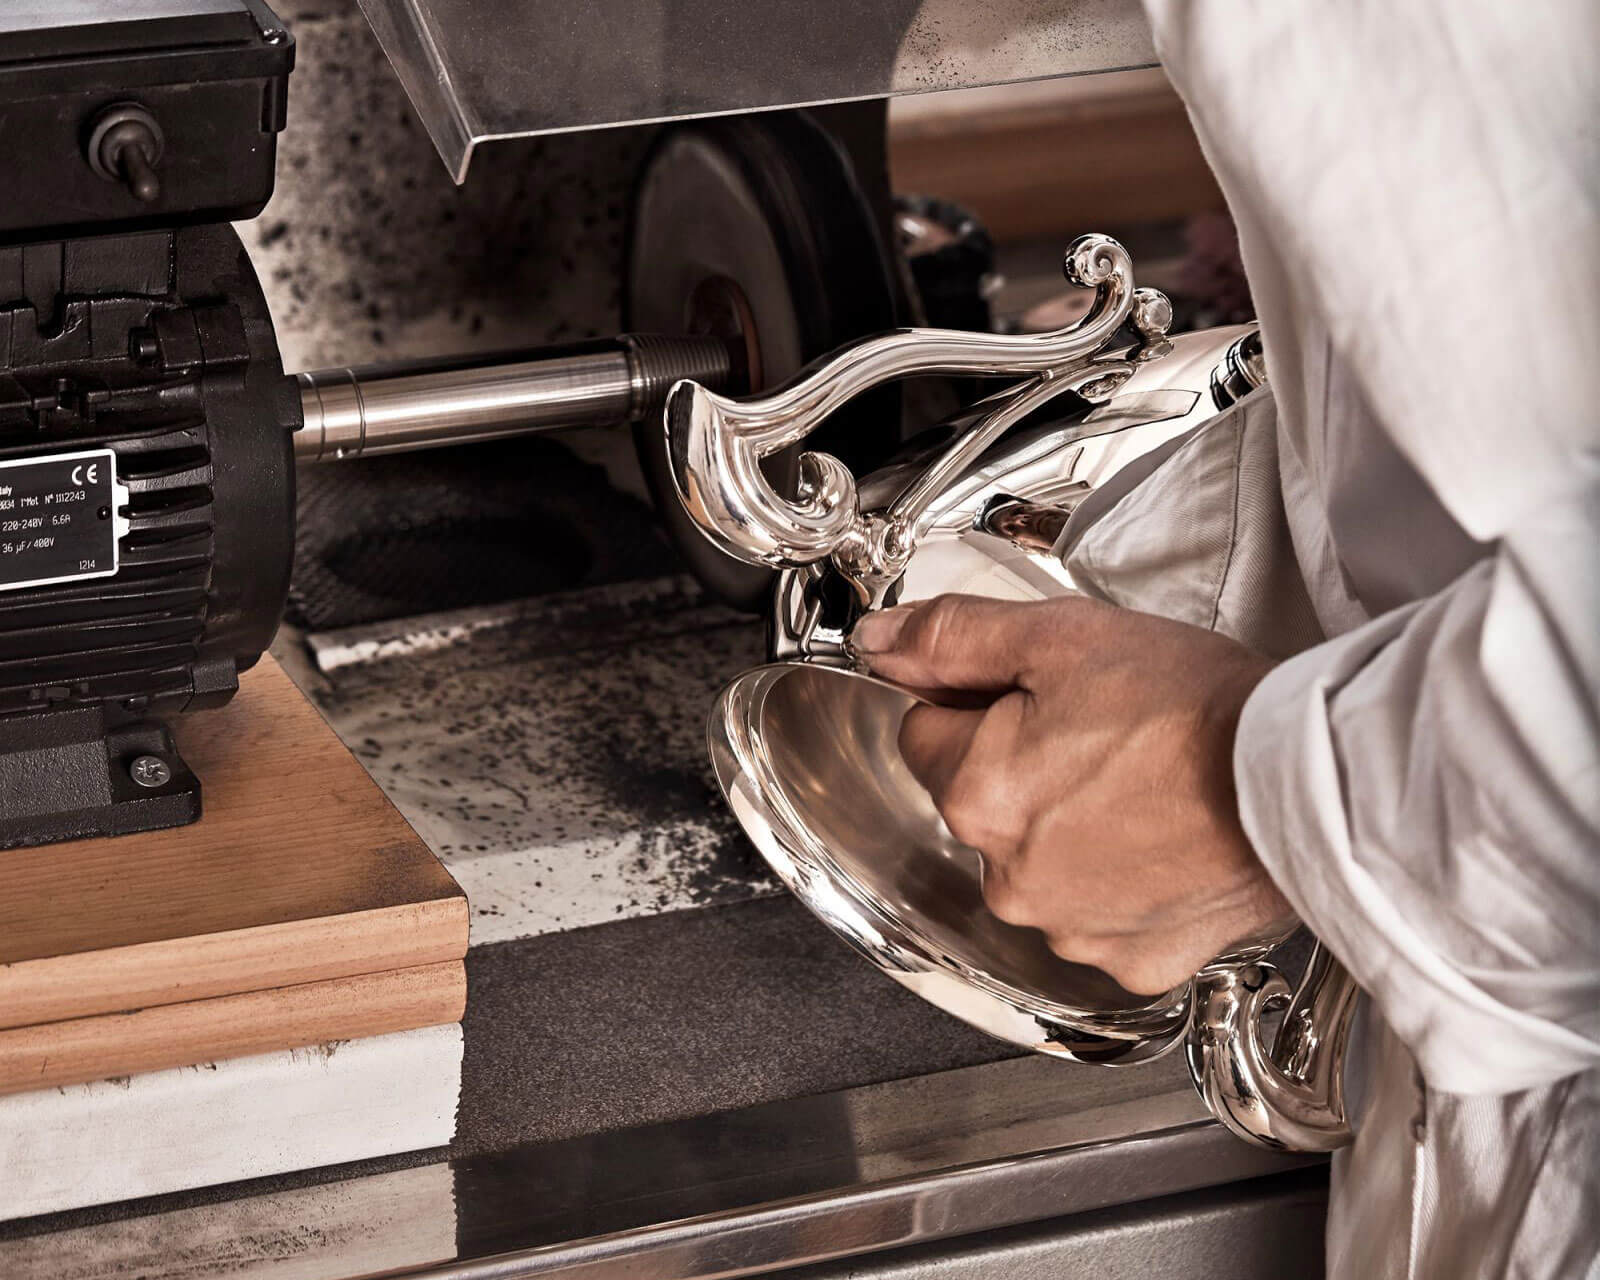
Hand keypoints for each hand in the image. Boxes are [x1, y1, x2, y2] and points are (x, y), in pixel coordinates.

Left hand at [849, 594, 1291, 994]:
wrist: (1309, 780)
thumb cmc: (1194, 706)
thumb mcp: (1060, 635)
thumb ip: (953, 638)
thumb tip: (878, 643)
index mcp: (976, 794)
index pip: (926, 734)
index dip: (977, 701)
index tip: (1039, 691)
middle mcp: (1008, 878)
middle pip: (983, 803)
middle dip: (1024, 767)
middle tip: (1109, 733)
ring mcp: (1070, 929)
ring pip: (1040, 863)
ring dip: (1072, 829)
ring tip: (1149, 787)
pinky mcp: (1133, 962)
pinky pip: (1104, 916)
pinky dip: (1127, 885)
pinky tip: (1170, 843)